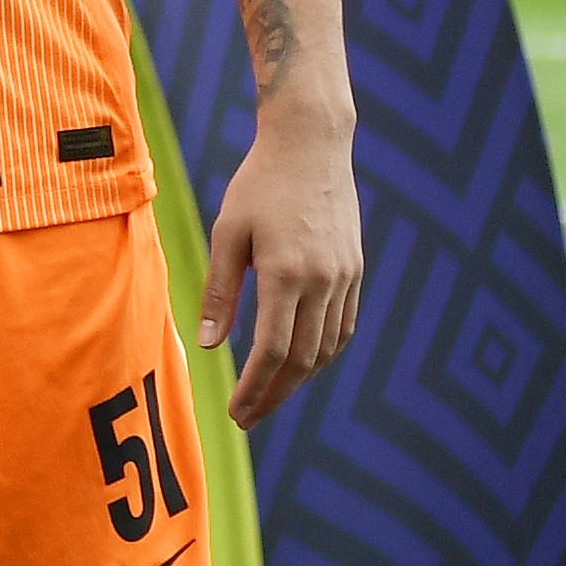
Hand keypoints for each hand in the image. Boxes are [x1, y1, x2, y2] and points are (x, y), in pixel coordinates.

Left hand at [205, 109, 364, 418]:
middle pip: (302, 358)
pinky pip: (342, 325)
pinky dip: (322, 352)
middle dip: (275, 395)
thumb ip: (220, 291)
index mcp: (288, 274)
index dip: (255, 387)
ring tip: (270, 397)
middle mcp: (324, 281)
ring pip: (326, 346)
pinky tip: (301, 363)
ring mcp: (346, 277)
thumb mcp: (227, 234)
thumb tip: (209, 345)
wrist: (311, 147)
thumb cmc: (258, 186)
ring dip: (299, 379)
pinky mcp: (355, 270)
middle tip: (248, 419)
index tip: (236, 411)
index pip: (272, 350)